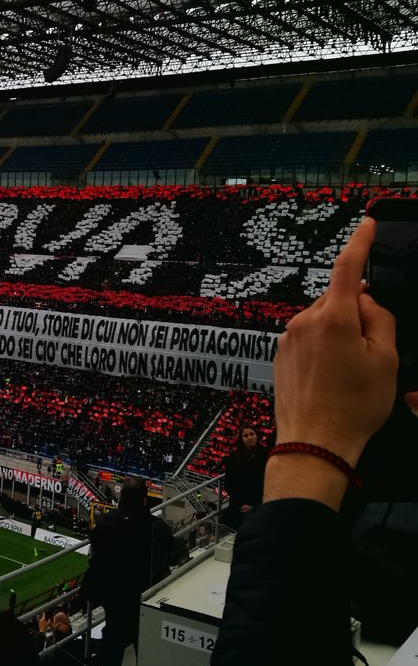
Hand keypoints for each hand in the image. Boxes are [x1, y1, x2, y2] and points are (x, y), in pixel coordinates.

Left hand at [272, 217, 397, 500]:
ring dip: (341, 334)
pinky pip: (310, 338)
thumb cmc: (355, 405)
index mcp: (334, 317)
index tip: (365, 223)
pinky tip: (332, 378)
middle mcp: (305, 320)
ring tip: (349, 373)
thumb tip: (366, 302)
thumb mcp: (385, 359)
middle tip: (371, 353)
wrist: (314, 442)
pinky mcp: (280, 353)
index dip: (359, 242)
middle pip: (340, 300)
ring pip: (324, 320)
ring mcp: (288, 337)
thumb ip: (380, 320)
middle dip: (358, 315)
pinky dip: (325, 348)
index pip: (348, 267)